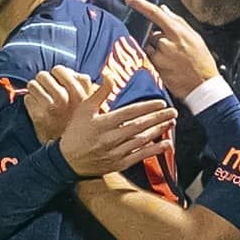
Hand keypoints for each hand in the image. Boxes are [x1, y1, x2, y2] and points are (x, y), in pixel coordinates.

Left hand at [24, 66, 91, 142]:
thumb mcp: (90, 103)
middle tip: (45, 87)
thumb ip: (84, 84)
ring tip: (41, 97)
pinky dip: (30, 101)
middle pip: (43, 76)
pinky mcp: (38, 117)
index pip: (59, 70)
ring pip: (32, 85)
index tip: (57, 79)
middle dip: (42, 80)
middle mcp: (65, 99)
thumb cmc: (77, 122)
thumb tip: (71, 72)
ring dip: (34, 89)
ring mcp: (50, 108)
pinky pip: (27, 99)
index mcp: (79, 93)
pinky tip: (38, 108)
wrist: (69, 150)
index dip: (56, 73)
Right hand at [40, 69, 177, 176]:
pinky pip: (139, 156)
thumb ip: (99, 93)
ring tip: (170, 123)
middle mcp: (110, 138)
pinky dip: (154, 150)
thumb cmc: (75, 132)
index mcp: (102, 123)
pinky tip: (165, 144)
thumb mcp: (83, 110)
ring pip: (141, 140)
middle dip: (158, 118)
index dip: (147, 107)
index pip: (130, 112)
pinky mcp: (118, 164)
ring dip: (158, 131)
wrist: (67, 161)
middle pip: (139, 126)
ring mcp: (115, 153)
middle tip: (172, 111)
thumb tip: (109, 75)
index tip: (161, 102)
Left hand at [125, 0, 218, 99]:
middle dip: (159, 38)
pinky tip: (169, 67)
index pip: (155, 13)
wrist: (203, 87)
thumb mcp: (195, 37)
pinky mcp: (155, 70)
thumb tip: (163, 8)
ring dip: (156, 50)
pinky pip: (149, 60)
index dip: (140, 4)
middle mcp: (166, 43)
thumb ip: (178, 21)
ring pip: (149, 47)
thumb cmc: (201, 61)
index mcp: (178, 32)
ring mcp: (159, 58)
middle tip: (174, 50)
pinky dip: (155, 61)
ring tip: (172, 60)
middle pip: (152, 33)